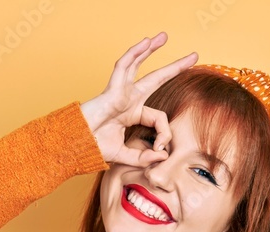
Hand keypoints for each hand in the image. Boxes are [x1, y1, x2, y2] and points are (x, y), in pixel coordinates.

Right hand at [80, 32, 197, 167]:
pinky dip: (134, 53)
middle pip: (155, 78)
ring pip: (137, 65)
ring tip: (163, 36)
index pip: (159, 118)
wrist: (75, 145)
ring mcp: (120, 92)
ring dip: (150, 49)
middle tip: (193, 56)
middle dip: (174, 67)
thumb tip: (163, 156)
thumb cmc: (94, 148)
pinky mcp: (112, 89)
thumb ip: (143, 157)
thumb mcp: (125, 156)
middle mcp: (128, 99)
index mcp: (132, 113)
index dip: (165, 134)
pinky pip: (123, 66)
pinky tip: (145, 42)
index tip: (161, 150)